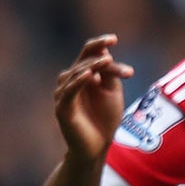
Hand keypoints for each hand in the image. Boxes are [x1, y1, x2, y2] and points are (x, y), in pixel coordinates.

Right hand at [53, 35, 133, 162]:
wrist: (97, 147)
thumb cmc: (104, 119)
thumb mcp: (112, 93)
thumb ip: (109, 75)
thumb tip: (106, 55)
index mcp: (82, 75)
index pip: (88, 53)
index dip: (99, 44)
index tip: (114, 38)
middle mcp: (70, 81)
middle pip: (85, 62)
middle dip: (104, 63)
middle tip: (121, 66)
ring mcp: (64, 94)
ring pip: (76, 74)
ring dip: (91, 66)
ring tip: (106, 61)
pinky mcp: (62, 108)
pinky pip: (70, 91)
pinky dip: (79, 81)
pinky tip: (89, 75)